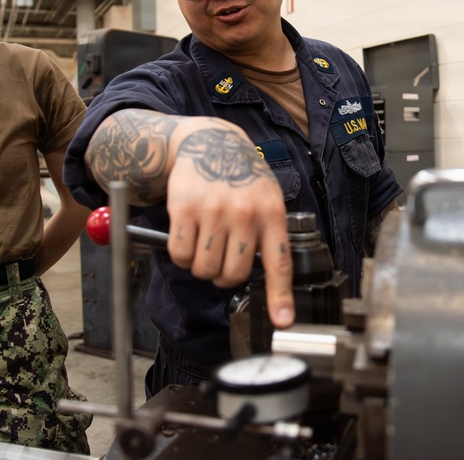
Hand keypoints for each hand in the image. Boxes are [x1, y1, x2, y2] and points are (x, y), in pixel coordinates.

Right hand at [165, 124, 294, 328]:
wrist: (210, 142)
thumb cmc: (242, 177)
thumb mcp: (268, 198)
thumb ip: (269, 234)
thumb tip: (268, 278)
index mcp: (271, 213)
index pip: (279, 263)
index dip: (281, 296)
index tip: (283, 321)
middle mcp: (244, 213)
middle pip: (234, 275)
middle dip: (224, 276)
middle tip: (222, 259)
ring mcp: (214, 211)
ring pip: (205, 269)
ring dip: (201, 266)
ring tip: (205, 243)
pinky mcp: (185, 209)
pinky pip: (180, 254)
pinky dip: (181, 255)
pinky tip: (188, 236)